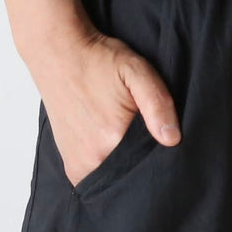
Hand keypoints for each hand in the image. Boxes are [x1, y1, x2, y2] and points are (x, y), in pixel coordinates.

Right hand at [26, 27, 181, 189]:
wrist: (59, 54)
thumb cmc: (98, 60)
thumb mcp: (136, 70)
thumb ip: (157, 103)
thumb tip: (173, 139)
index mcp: (111, 140)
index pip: (150, 165)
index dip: (161, 153)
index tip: (160, 134)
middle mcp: (91, 160)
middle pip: (133, 175)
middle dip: (143, 160)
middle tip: (140, 128)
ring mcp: (78, 166)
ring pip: (116, 178)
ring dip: (125, 164)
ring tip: (125, 133)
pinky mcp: (71, 166)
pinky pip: (98, 177)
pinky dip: (108, 165)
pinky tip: (112, 143)